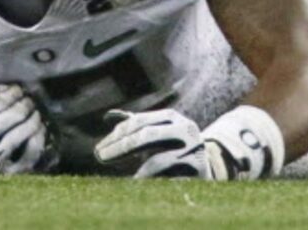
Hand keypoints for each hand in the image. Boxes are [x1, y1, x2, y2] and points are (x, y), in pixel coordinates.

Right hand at [0, 84, 50, 173]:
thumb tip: (8, 88)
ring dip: (31, 119)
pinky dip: (38, 134)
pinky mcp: (15, 171)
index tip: (18, 89)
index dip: (5, 96)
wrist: (3, 161)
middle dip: (22, 106)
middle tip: (30, 101)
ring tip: (36, 112)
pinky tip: (40, 127)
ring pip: (16, 137)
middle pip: (3, 121)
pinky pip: (31, 149)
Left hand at [94, 105, 283, 180]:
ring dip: (136, 173)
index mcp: (172, 117)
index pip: (139, 123)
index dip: (117, 136)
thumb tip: (108, 117)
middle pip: (147, 136)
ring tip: (120, 181)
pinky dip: (152, 187)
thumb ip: (134, 126)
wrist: (208, 168)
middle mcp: (184, 130)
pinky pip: (170, 182)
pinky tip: (139, 191)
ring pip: (158, 162)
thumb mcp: (156, 133)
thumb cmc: (172, 150)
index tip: (99, 151)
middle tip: (100, 157)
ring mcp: (193, 151)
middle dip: (121, 148)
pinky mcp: (198, 174)